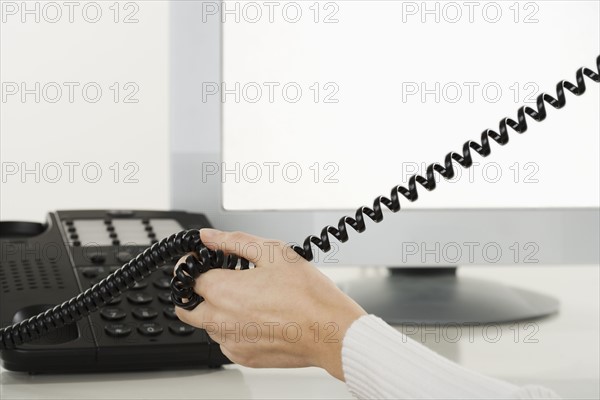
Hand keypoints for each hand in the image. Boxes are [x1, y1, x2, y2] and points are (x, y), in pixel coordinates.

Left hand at [174, 228, 366, 380]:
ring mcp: (232, 343)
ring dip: (216, 311)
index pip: (187, 278)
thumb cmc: (308, 295)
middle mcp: (221, 321)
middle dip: (194, 293)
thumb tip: (209, 237)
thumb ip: (234, 241)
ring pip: (207, 326)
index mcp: (224, 291)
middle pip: (186, 308)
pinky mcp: (244, 357)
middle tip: (214, 281)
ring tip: (247, 298)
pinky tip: (257, 317)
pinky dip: (233, 329)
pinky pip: (226, 342)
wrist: (331, 331)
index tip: (200, 261)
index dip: (191, 265)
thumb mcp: (274, 252)